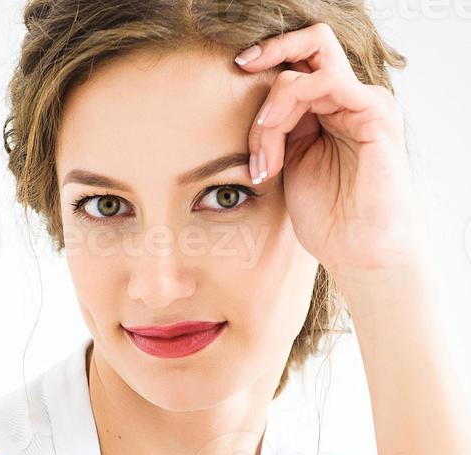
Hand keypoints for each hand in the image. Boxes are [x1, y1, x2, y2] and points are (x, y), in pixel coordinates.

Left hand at [235, 23, 422, 278]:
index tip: (234, 73)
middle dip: (270, 51)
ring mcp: (365, 103)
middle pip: (310, 46)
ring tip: (262, 161)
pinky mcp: (375, 112)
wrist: (358, 252)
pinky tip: (274, 150)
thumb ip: (277, 130)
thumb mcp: (289, 165)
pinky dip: (288, 108)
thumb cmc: (327, 219)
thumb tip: (244, 107)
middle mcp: (352, 100)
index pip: (299, 64)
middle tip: (240, 67)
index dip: (265, 66)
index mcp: (333, 110)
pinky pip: (325, 82)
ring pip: (305, 72)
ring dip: (270, 112)